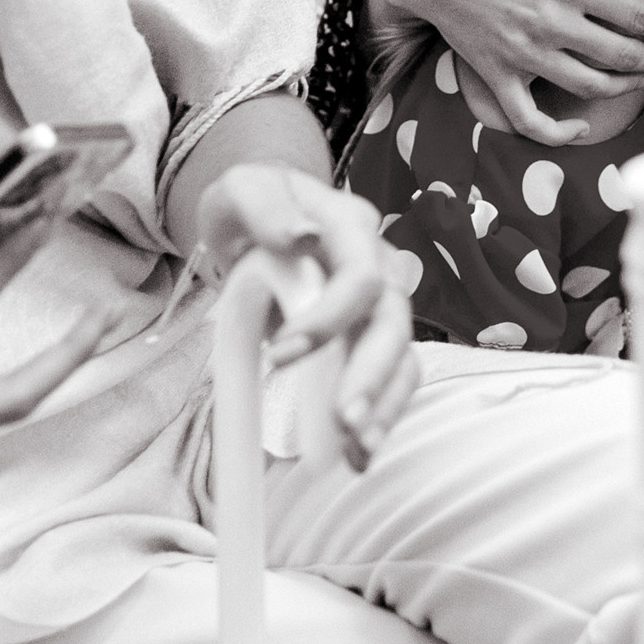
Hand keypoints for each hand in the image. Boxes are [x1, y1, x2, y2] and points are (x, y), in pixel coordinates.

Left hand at [196, 163, 417, 470]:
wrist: (257, 221)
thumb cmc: (250, 206)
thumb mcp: (241, 190)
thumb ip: (264, 206)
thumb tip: (301, 236)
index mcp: (349, 226)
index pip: (359, 276)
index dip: (329, 318)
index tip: (280, 355)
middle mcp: (378, 264)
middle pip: (393, 321)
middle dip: (371, 375)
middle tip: (343, 421)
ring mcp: (379, 303)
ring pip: (402, 355)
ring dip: (384, 405)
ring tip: (359, 449)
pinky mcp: (371, 337)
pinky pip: (393, 378)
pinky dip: (383, 415)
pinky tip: (360, 453)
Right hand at [372, 0, 643, 145]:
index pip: (639, 17)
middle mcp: (549, 22)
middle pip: (622, 54)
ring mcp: (521, 54)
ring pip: (589, 87)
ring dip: (624, 86)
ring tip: (636, 77)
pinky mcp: (496, 75)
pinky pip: (530, 120)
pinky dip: (559, 131)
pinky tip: (579, 125)